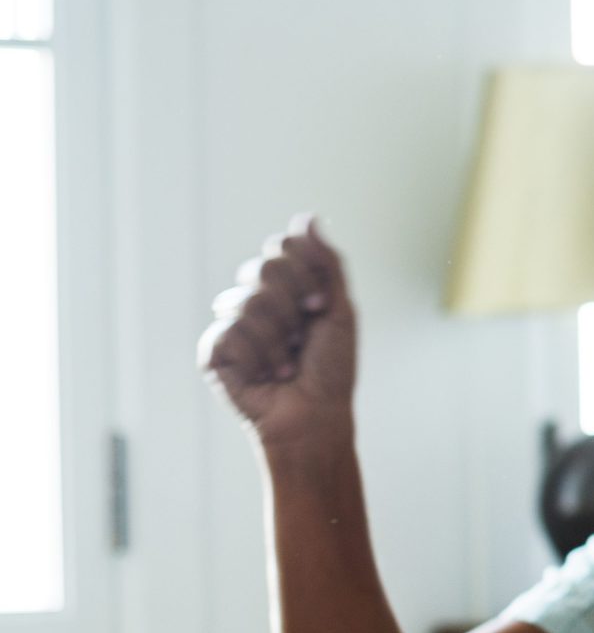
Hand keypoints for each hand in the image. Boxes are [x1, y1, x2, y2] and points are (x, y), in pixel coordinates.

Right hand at [197, 216, 358, 455]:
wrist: (317, 415)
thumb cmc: (332, 368)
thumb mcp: (339, 309)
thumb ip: (327, 262)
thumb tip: (306, 217)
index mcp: (286, 287)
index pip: (281, 247)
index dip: (304, 273)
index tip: (320, 305)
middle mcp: (255, 300)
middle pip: (261, 269)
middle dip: (292, 305)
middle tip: (305, 335)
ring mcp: (232, 325)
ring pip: (245, 303)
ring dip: (279, 339)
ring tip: (288, 363)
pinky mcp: (214, 352)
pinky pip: (228, 333)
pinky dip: (258, 356)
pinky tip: (267, 376)